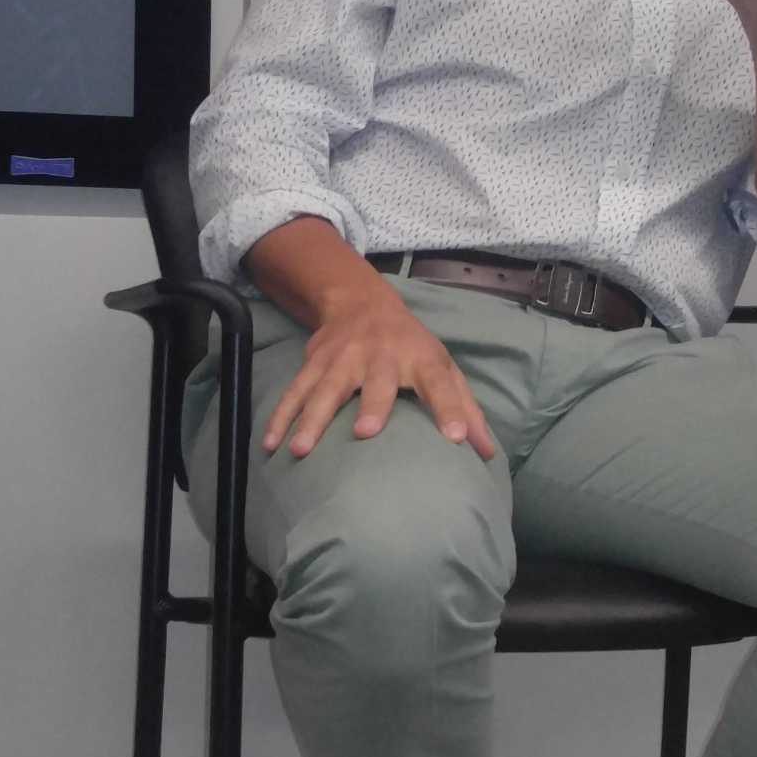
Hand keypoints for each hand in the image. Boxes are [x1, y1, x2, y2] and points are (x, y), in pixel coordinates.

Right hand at [261, 291, 495, 460]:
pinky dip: (280, 415)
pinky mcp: (315, 362)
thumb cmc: (412, 347)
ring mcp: (344, 358)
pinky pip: (295, 390)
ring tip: (299, 450)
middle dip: (372, 405)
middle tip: (366, 432)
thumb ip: (465, 409)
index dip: (450, 408)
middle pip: (378, 381)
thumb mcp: (443, 368)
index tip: (456, 437)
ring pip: (326, 388)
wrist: (362, 303)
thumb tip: (488, 453)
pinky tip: (269, 442)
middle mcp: (382, 355)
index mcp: (421, 359)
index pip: (440, 382)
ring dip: (311, 417)